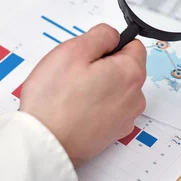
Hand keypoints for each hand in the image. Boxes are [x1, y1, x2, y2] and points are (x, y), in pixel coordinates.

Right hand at [20, 24, 146, 166]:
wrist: (45, 144)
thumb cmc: (55, 100)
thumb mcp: (73, 50)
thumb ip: (100, 35)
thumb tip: (112, 36)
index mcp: (130, 73)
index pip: (133, 45)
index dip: (108, 45)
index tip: (89, 54)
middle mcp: (135, 97)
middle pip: (124, 68)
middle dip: (102, 66)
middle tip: (74, 74)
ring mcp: (125, 118)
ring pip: (115, 89)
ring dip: (98, 87)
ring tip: (71, 94)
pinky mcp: (112, 134)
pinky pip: (108, 109)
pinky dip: (94, 106)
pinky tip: (74, 110)